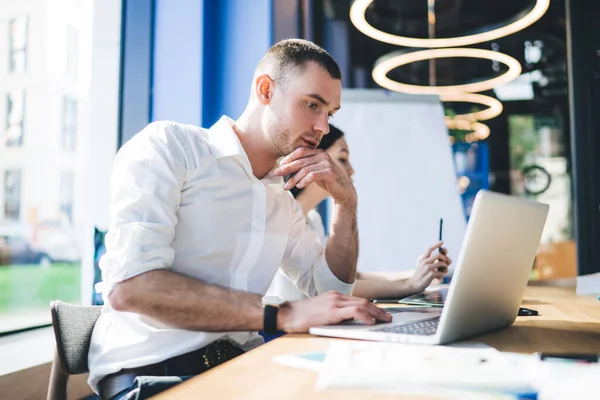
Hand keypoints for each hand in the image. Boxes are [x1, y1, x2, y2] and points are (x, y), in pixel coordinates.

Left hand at [274, 147, 355, 205]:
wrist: (343, 189)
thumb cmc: (326, 179)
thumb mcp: (314, 170)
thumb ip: (304, 166)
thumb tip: (285, 167)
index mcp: (318, 152)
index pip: (300, 151)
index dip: (289, 157)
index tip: (280, 165)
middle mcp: (323, 155)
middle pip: (301, 161)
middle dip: (287, 168)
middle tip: (276, 173)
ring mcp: (327, 163)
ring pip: (305, 170)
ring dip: (294, 179)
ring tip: (286, 187)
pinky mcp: (329, 172)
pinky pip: (313, 176)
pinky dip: (304, 181)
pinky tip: (299, 186)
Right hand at [277, 291, 391, 332]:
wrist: (287, 314)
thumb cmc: (301, 315)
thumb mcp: (321, 310)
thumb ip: (335, 312)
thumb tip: (349, 321)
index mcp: (334, 296)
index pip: (358, 300)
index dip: (372, 307)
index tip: (381, 313)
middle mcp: (336, 297)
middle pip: (363, 301)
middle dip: (378, 310)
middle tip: (388, 317)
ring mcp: (334, 303)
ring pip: (361, 305)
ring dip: (376, 312)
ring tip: (385, 320)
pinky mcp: (331, 312)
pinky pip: (353, 312)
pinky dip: (364, 315)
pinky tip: (371, 321)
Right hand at [408, 241, 451, 293]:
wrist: (414, 284)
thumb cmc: (420, 276)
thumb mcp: (422, 266)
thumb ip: (430, 261)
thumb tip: (442, 259)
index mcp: (422, 259)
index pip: (429, 249)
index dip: (436, 245)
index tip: (442, 242)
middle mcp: (424, 262)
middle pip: (438, 255)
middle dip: (445, 259)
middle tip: (446, 263)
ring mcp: (427, 268)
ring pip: (441, 263)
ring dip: (445, 268)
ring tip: (444, 272)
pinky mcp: (430, 274)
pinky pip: (441, 272)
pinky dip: (442, 275)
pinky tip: (439, 278)